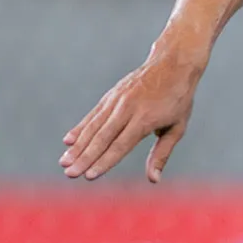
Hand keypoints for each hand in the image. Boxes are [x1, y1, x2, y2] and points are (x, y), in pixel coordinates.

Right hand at [60, 51, 202, 182]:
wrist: (173, 62)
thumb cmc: (179, 99)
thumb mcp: (177, 127)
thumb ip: (162, 153)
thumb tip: (154, 180)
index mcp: (145, 119)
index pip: (120, 145)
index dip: (104, 162)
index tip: (89, 176)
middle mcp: (127, 109)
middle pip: (102, 138)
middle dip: (84, 158)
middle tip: (69, 174)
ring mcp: (117, 100)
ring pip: (93, 126)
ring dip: (77, 146)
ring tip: (64, 162)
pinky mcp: (111, 95)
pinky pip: (93, 114)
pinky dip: (80, 127)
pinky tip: (68, 140)